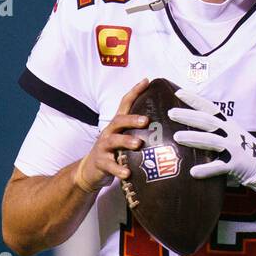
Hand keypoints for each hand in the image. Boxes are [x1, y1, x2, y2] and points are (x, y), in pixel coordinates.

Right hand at [76, 78, 150, 193]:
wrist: (90, 170)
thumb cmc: (113, 152)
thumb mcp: (123, 138)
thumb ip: (138, 131)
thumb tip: (165, 126)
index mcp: (117, 125)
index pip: (124, 104)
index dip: (134, 92)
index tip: (146, 81)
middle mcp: (109, 132)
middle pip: (119, 121)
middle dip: (132, 119)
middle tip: (146, 120)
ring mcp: (103, 147)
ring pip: (113, 141)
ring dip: (126, 141)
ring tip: (138, 144)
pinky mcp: (101, 162)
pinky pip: (110, 166)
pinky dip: (119, 169)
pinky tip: (127, 173)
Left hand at [169, 86, 255, 200]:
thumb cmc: (242, 151)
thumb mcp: (230, 135)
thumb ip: (214, 131)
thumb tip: (190, 126)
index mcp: (228, 124)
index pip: (210, 107)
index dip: (195, 100)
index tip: (179, 93)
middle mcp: (230, 133)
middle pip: (207, 121)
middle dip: (189, 116)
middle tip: (171, 113)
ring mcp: (234, 148)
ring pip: (211, 141)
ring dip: (194, 139)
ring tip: (177, 137)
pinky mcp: (236, 164)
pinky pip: (219, 167)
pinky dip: (206, 170)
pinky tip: (193, 172)